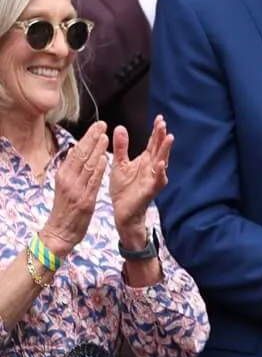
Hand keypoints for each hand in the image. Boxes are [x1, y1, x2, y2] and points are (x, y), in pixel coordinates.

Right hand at [41, 122, 107, 258]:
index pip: (75, 152)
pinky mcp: (85, 200)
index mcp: (63, 175)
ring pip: (87, 165)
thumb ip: (73, 171)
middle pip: (80, 155)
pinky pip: (92, 182)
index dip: (87, 138)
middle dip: (92, 138)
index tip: (97, 126)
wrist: (60, 232)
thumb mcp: (66, 186)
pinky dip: (98, 169)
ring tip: (105, 136)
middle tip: (102, 124)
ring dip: (97, 150)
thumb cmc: (66, 209)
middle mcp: (68, 180)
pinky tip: (104, 159)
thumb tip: (79, 153)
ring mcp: (76, 190)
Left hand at [110, 116, 172, 234]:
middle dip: (162, 136)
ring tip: (169, 138)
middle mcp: (152, 167)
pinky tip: (161, 164)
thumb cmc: (123, 189)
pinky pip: (157, 180)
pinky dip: (160, 172)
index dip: (156, 131)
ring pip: (162, 161)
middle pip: (159, 149)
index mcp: (146, 160)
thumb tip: (120, 127)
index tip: (159, 118)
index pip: (153, 143)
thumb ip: (121, 147)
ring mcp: (153, 178)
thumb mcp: (119, 164)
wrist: (122, 212)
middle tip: (163, 123)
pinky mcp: (150, 190)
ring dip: (165, 150)